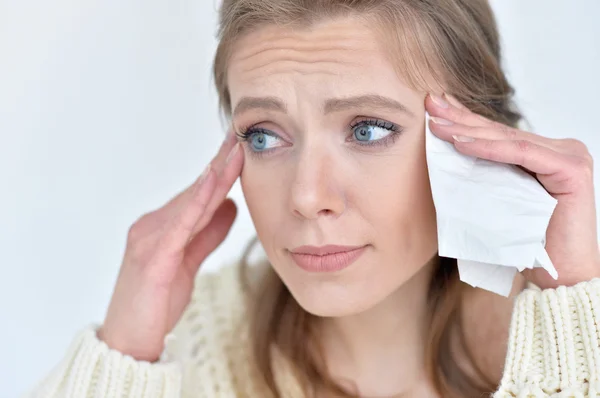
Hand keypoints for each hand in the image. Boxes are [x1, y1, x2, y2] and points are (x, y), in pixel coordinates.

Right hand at [98, 131, 242, 360]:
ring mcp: (149, 240)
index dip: (219, 170)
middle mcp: (152, 226)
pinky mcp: (152, 259)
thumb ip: (208, 234)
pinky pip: (180, 225)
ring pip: (189, 202)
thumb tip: (232, 206)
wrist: (129, 341)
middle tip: (240, 135)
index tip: (239, 146)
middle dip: (220, 163)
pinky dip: (197, 202)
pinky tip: (213, 183)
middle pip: (194, 191)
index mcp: (162, 227)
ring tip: (235, 151)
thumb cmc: (155, 303)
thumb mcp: (189, 263)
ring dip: (214, 175)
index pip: (197, 194)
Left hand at [425, 93, 599, 288]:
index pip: (497, 135)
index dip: (465, 120)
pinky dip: (489, 148)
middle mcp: (557, 150)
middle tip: (431, 104)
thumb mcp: (498, 201)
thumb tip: (448, 155)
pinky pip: (521, 154)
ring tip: (438, 123)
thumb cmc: (526, 242)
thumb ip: (485, 176)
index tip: (436, 109)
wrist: (559, 276)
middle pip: (500, 132)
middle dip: (461, 118)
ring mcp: (567, 156)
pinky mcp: (571, 168)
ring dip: (468, 130)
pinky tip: (461, 143)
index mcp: (542, 155)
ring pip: (508, 140)